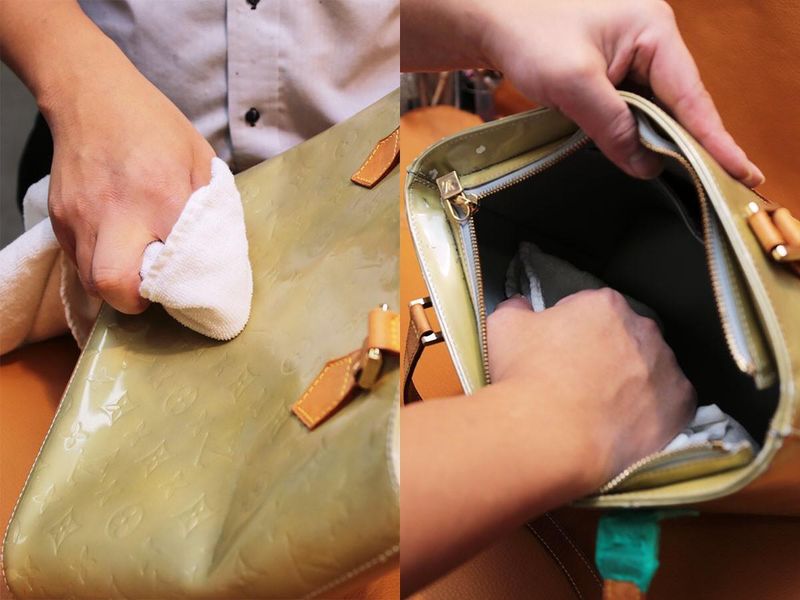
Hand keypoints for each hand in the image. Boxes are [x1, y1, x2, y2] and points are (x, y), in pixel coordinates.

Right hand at [44, 54, 213, 313]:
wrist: (91, 94)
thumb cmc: (154, 125)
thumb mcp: (200, 159)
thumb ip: (210, 207)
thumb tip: (219, 251)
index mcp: (162, 197)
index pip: (171, 268)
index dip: (182, 289)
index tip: (192, 289)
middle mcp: (115, 212)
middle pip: (115, 286)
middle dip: (137, 300)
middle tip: (156, 288)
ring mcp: (80, 217)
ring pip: (91, 281)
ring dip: (117, 285)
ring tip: (137, 266)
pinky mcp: (58, 218)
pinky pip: (77, 261)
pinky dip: (98, 264)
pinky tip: (116, 245)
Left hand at [402, 0, 763, 185]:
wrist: (488, 18)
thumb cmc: (527, 32)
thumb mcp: (572, 82)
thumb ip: (611, 124)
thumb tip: (644, 164)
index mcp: (652, 30)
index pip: (690, 95)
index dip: (714, 138)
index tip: (740, 171)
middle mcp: (650, 38)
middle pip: (678, 102)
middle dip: (691, 143)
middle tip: (722, 183)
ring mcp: (631, 52)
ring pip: (654, 107)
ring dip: (660, 139)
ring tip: (691, 175)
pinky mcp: (611, 68)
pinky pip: (632, 105)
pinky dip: (635, 131)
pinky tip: (643, 153)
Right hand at [487, 291, 695, 489]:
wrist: (549, 436)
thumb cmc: (524, 377)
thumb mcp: (503, 327)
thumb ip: (516, 307)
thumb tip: (522, 305)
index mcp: (603, 304)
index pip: (591, 311)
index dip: (572, 332)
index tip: (559, 354)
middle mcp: (643, 328)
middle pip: (625, 337)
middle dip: (607, 353)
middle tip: (579, 382)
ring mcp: (667, 367)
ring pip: (650, 369)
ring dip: (632, 381)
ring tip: (601, 408)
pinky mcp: (680, 404)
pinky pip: (670, 402)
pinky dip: (652, 410)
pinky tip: (625, 423)